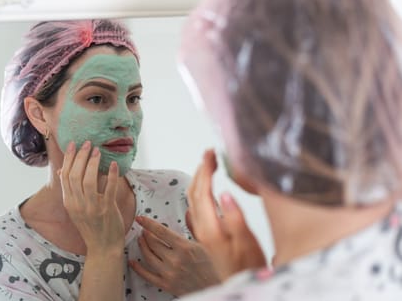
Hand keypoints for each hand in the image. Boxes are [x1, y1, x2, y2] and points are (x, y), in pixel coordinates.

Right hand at [60, 140, 124, 253]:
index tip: (73, 144)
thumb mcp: (76, 208)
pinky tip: (113, 165)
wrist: (103, 247)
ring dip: (93, 163)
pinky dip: (111, 175)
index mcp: (69, 202)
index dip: (69, 158)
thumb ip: (70, 190)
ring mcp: (92, 208)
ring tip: (98, 151)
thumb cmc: (91, 225)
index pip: (65, 176)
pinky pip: (109, 189)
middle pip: (75, 176)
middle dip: (81, 157)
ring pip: (89, 181)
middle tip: (87, 144)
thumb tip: (61, 170)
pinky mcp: (107, 210)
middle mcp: (78, 204)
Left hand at [129, 216, 220, 295]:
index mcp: (185, 247)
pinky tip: (133, 262)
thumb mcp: (207, 244)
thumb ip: (195, 227)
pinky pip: (148, 276)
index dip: (148, 223)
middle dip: (146, 234)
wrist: (218, 288)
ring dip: (142, 246)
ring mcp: (169, 273)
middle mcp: (175, 260)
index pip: (160, 231)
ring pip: (148, 257)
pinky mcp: (167, 285)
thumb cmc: (216, 266)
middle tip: (144, 229)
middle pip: (152, 243)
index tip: (141, 219)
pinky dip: (138, 268)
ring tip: (141, 240)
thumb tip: (189, 212)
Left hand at [187, 149, 265, 279]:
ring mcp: (200, 234)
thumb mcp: (248, 244)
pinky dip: (196, 192)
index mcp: (211, 229)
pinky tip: (203, 188)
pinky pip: (193, 209)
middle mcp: (201, 229)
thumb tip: (225, 193)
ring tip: (206, 165)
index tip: (211, 153)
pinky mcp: (202, 237)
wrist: (242, 287)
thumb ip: (236, 219)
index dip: (206, 170)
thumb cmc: (249, 268)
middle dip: (200, 170)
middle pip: (193, 193)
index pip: (203, 191)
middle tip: (209, 153)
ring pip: (191, 201)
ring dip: (196, 180)